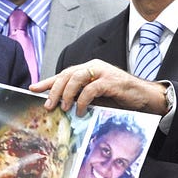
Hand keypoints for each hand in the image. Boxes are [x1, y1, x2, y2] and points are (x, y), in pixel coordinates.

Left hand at [30, 60, 167, 115]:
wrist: (144, 97)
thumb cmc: (119, 98)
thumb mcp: (95, 98)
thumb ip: (80, 97)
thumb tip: (60, 106)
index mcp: (88, 70)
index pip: (63, 74)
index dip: (47, 82)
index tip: (33, 89)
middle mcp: (93, 67)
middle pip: (67, 74)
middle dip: (54, 90)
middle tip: (48, 105)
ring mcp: (103, 72)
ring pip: (76, 77)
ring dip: (67, 94)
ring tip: (63, 107)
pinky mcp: (111, 80)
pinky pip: (91, 89)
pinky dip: (83, 100)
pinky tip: (81, 110)